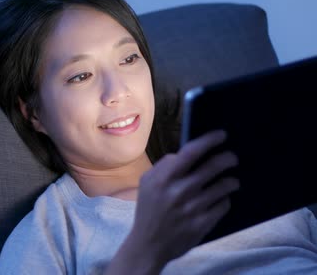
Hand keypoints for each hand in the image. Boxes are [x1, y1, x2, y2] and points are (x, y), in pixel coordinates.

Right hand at [124, 130, 239, 271]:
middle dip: (228, 158)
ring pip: (224, 185)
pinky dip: (225, 199)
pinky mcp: (204, 223)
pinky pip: (224, 204)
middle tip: (232, 158)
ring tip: (230, 180)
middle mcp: (180, 191)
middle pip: (214, 166)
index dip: (209, 140)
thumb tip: (184, 154)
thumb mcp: (147, 183)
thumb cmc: (148, 209)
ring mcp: (194, 208)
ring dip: (230, 180)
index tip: (222, 135)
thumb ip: (164, 166)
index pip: (192, 152)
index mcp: (164, 178)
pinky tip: (220, 199)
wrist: (149, 244)